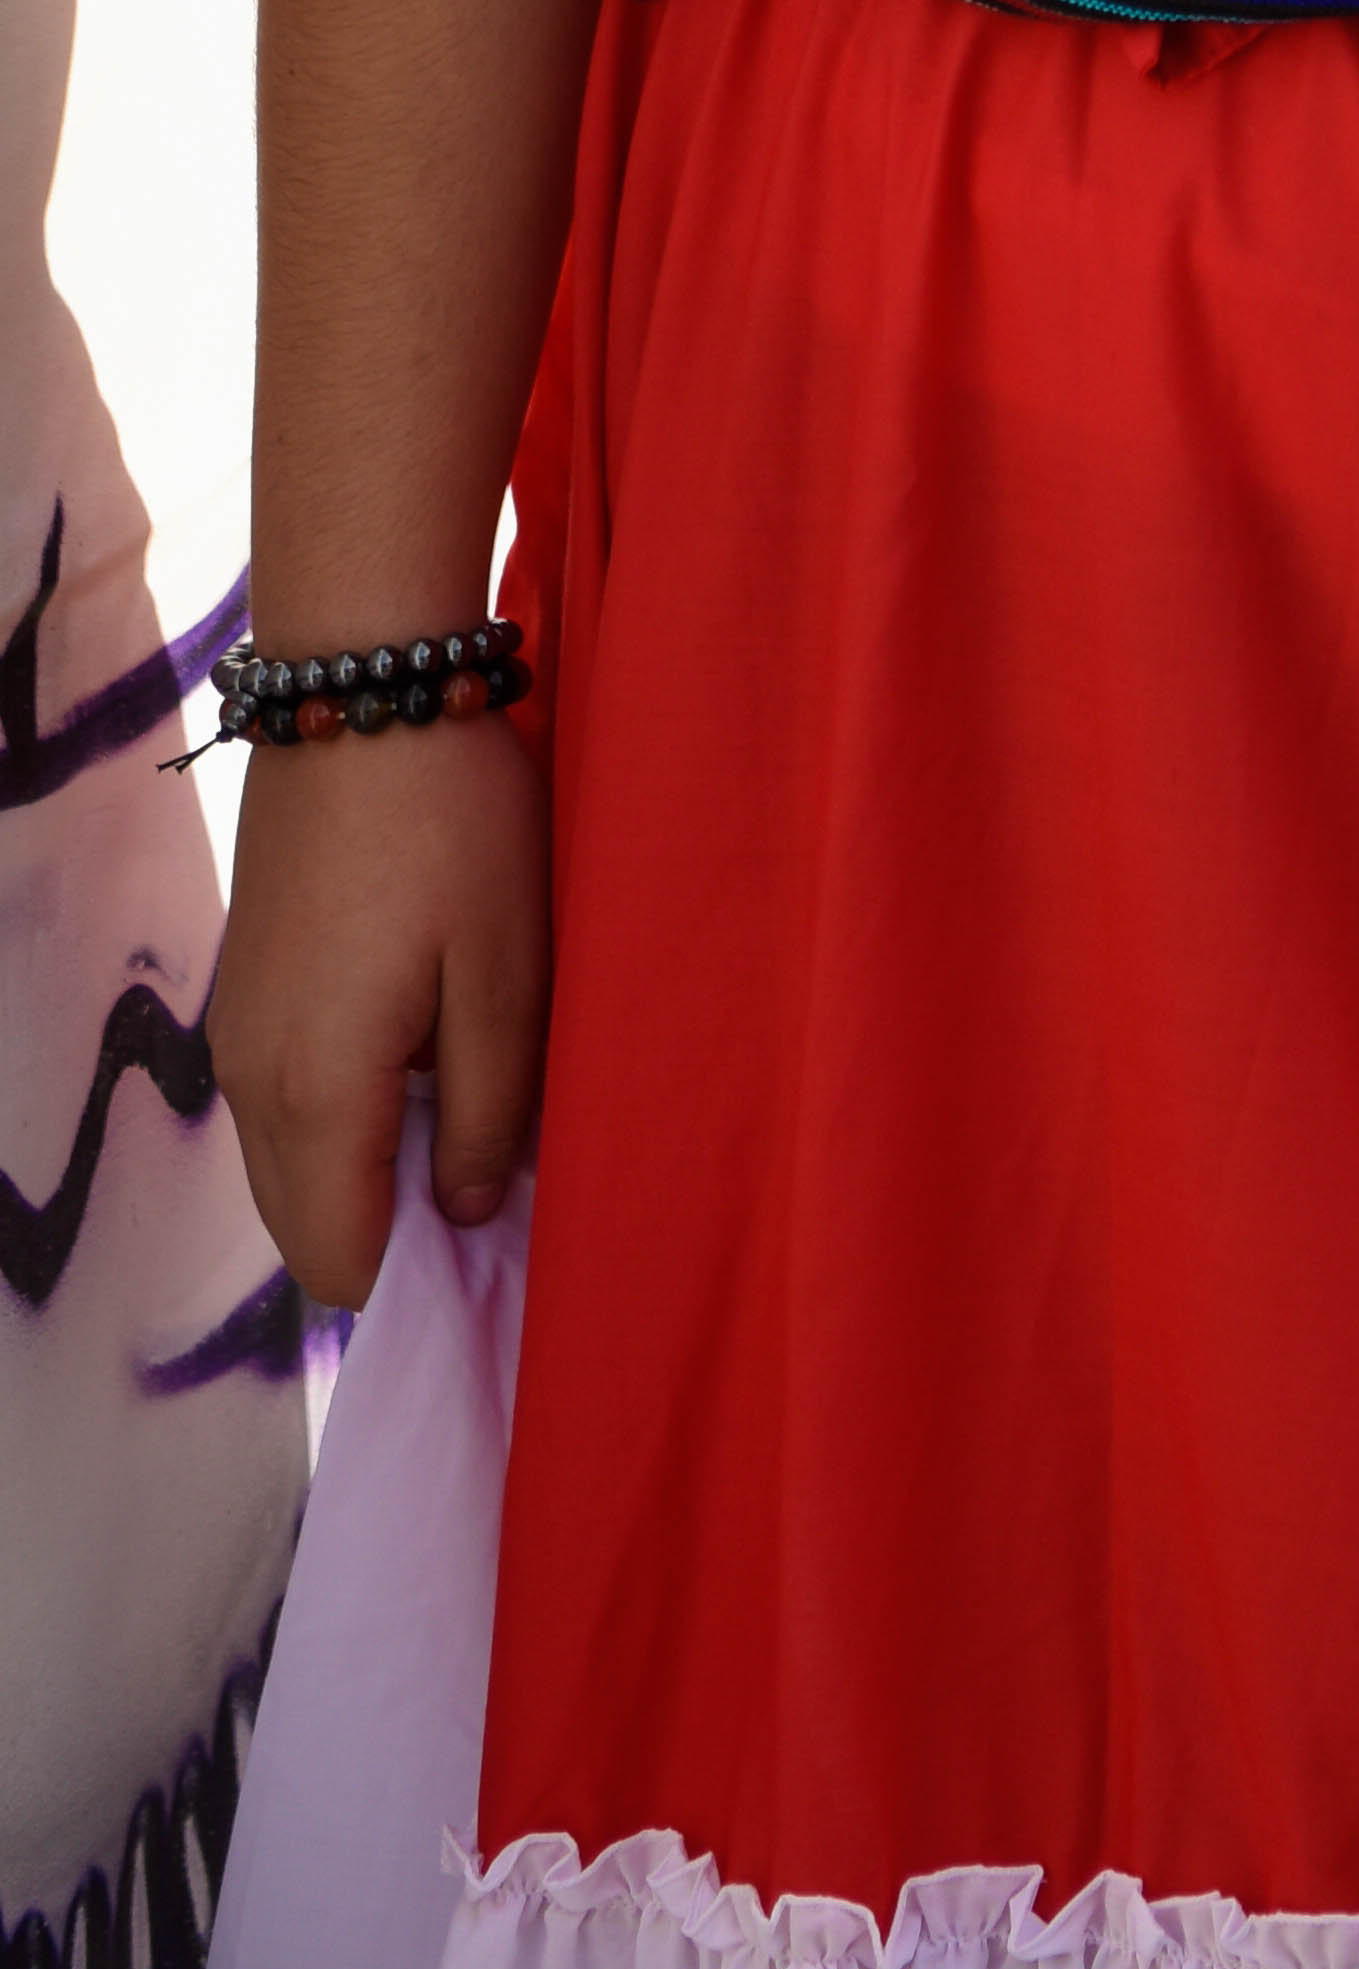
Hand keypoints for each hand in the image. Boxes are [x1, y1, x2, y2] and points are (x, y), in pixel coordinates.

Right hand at [211, 712, 548, 1304]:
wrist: (362, 691)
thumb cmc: (455, 830)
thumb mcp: (510, 975)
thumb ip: (488, 1113)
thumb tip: (465, 1209)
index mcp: (314, 1093)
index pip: (342, 1262)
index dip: (421, 1276)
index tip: (504, 1245)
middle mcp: (250, 1082)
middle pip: (306, 1229)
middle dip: (394, 1234)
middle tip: (500, 1185)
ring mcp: (237, 1033)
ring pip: (292, 1167)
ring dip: (371, 1173)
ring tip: (474, 1118)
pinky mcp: (247, 989)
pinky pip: (286, 1103)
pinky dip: (346, 1118)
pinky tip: (428, 1059)